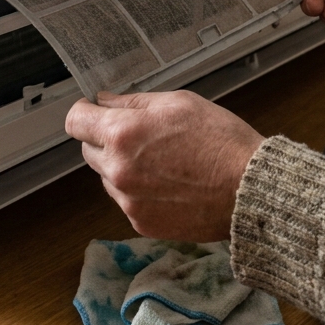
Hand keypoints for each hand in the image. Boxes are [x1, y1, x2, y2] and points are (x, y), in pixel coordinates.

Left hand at [64, 90, 264, 240]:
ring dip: (123, 167)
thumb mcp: (179, 103)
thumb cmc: (221, 141)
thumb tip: (105, 101)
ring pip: (108, 177)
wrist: (249, 190)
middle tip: (142, 136)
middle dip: (107, 140)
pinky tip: (170, 184)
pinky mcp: (141, 223)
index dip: (84, 112)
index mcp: (123, 134)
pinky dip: (140, 191)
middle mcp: (118, 170)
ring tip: (164, 163)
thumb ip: (134, 101)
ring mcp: (128, 201)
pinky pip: (127, 201)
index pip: (75, 121)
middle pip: (89, 150)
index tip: (93, 111)